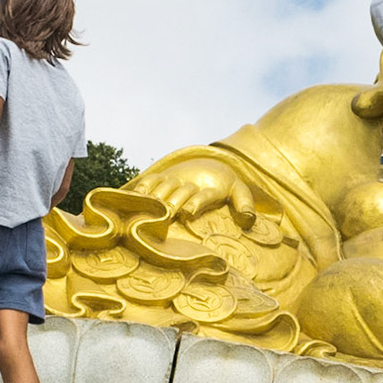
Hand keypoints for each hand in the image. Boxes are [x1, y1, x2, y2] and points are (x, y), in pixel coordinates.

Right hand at [132, 158, 256, 226]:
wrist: (211, 164)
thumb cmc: (225, 186)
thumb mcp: (239, 192)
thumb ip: (245, 204)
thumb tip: (248, 219)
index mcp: (211, 188)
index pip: (203, 195)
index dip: (196, 203)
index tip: (188, 213)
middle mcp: (192, 182)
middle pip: (180, 193)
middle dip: (172, 204)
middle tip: (164, 216)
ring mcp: (176, 178)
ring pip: (164, 187)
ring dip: (155, 198)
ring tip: (146, 211)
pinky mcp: (164, 176)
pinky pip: (151, 181)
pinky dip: (142, 188)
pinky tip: (134, 198)